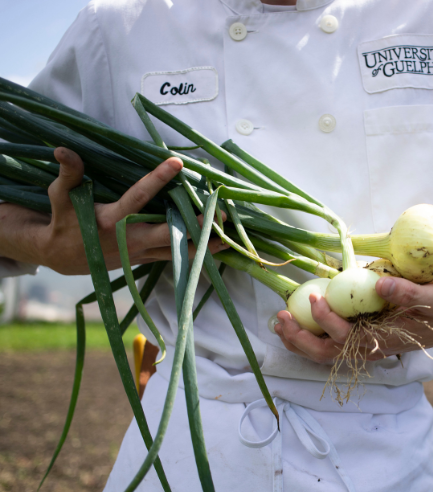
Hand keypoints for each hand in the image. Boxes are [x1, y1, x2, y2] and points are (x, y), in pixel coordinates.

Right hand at [30, 148, 227, 274]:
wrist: (62, 257)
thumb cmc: (65, 222)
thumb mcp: (61, 197)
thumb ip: (69, 174)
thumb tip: (62, 149)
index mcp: (113, 220)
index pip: (139, 197)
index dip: (157, 179)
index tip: (177, 162)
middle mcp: (132, 239)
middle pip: (170, 233)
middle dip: (196, 225)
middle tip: (219, 213)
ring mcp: (142, 253)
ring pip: (178, 252)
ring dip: (204, 244)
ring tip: (228, 235)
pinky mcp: (147, 260)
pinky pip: (176, 258)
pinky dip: (195, 253)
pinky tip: (216, 247)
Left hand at [274, 276, 432, 363]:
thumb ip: (410, 292)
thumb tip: (379, 283)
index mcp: (384, 341)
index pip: (346, 339)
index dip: (326, 320)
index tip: (315, 297)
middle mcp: (369, 349)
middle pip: (326, 354)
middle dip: (299, 339)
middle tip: (280, 317)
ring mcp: (363, 346)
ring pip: (323, 353)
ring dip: (298, 340)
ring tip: (278, 321)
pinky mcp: (360, 339)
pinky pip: (329, 343)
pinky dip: (308, 335)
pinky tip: (294, 321)